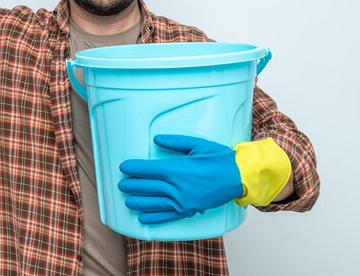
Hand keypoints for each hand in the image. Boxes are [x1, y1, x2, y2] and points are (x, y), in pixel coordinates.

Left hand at [118, 135, 242, 224]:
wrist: (238, 176)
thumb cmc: (219, 159)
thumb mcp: (197, 145)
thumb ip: (175, 142)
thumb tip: (156, 140)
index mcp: (178, 169)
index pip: (149, 169)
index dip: (134, 169)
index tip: (123, 167)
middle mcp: (177, 187)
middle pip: (148, 187)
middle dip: (132, 185)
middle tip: (121, 184)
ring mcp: (183, 201)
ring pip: (154, 202)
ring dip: (138, 202)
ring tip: (127, 201)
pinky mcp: (189, 210)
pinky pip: (168, 216)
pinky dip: (154, 218)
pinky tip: (143, 218)